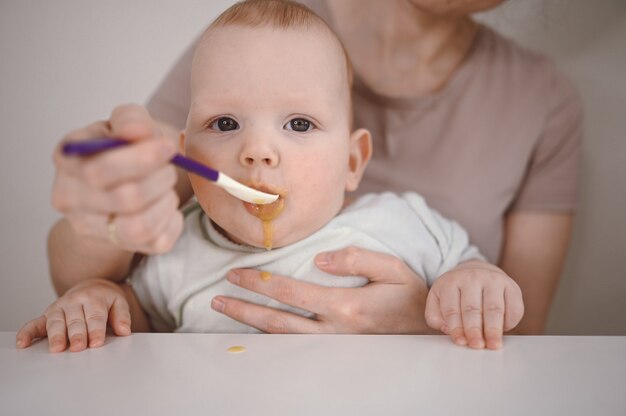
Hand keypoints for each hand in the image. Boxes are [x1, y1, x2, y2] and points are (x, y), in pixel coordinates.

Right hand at [16, 279, 131, 351]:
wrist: (92, 286)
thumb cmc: (105, 299)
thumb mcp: (119, 302)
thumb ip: (122, 316)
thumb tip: (124, 331)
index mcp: (93, 298)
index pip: (95, 317)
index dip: (96, 331)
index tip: (96, 343)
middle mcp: (74, 302)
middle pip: (75, 320)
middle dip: (77, 335)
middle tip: (78, 348)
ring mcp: (59, 308)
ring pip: (55, 322)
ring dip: (56, 336)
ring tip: (57, 349)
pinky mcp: (47, 314)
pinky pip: (35, 323)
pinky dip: (27, 332)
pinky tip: (23, 343)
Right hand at [52, 103, 182, 253]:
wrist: (120, 181)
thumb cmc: (124, 148)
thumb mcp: (125, 123)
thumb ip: (132, 120)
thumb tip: (139, 131)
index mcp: (68, 159)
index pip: (99, 169)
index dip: (139, 160)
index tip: (167, 147)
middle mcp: (69, 197)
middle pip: (125, 198)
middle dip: (160, 179)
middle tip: (171, 168)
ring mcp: (90, 227)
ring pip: (139, 226)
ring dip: (166, 202)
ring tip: (167, 186)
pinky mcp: (119, 245)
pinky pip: (156, 242)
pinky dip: (172, 221)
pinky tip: (167, 205)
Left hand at [211, 247, 431, 333]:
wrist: (426, 331)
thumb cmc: (408, 295)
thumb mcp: (392, 268)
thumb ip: (356, 259)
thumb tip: (319, 258)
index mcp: (345, 306)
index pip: (290, 292)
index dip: (259, 283)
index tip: (236, 274)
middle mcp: (333, 330)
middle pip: (277, 320)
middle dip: (244, 307)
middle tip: (217, 298)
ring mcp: (332, 344)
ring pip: (282, 337)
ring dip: (251, 323)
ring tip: (226, 311)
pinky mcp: (335, 350)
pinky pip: (295, 345)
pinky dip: (270, 337)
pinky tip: (254, 328)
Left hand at [424, 260, 523, 349]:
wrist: (478, 271)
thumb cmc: (456, 292)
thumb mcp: (438, 299)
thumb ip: (435, 316)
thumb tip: (447, 330)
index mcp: (451, 282)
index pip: (452, 308)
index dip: (456, 327)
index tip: (460, 341)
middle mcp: (472, 278)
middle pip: (473, 308)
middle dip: (474, 329)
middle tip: (477, 345)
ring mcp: (493, 280)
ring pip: (494, 308)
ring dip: (493, 329)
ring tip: (493, 344)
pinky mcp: (511, 286)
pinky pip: (513, 307)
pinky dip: (509, 322)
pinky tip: (503, 331)